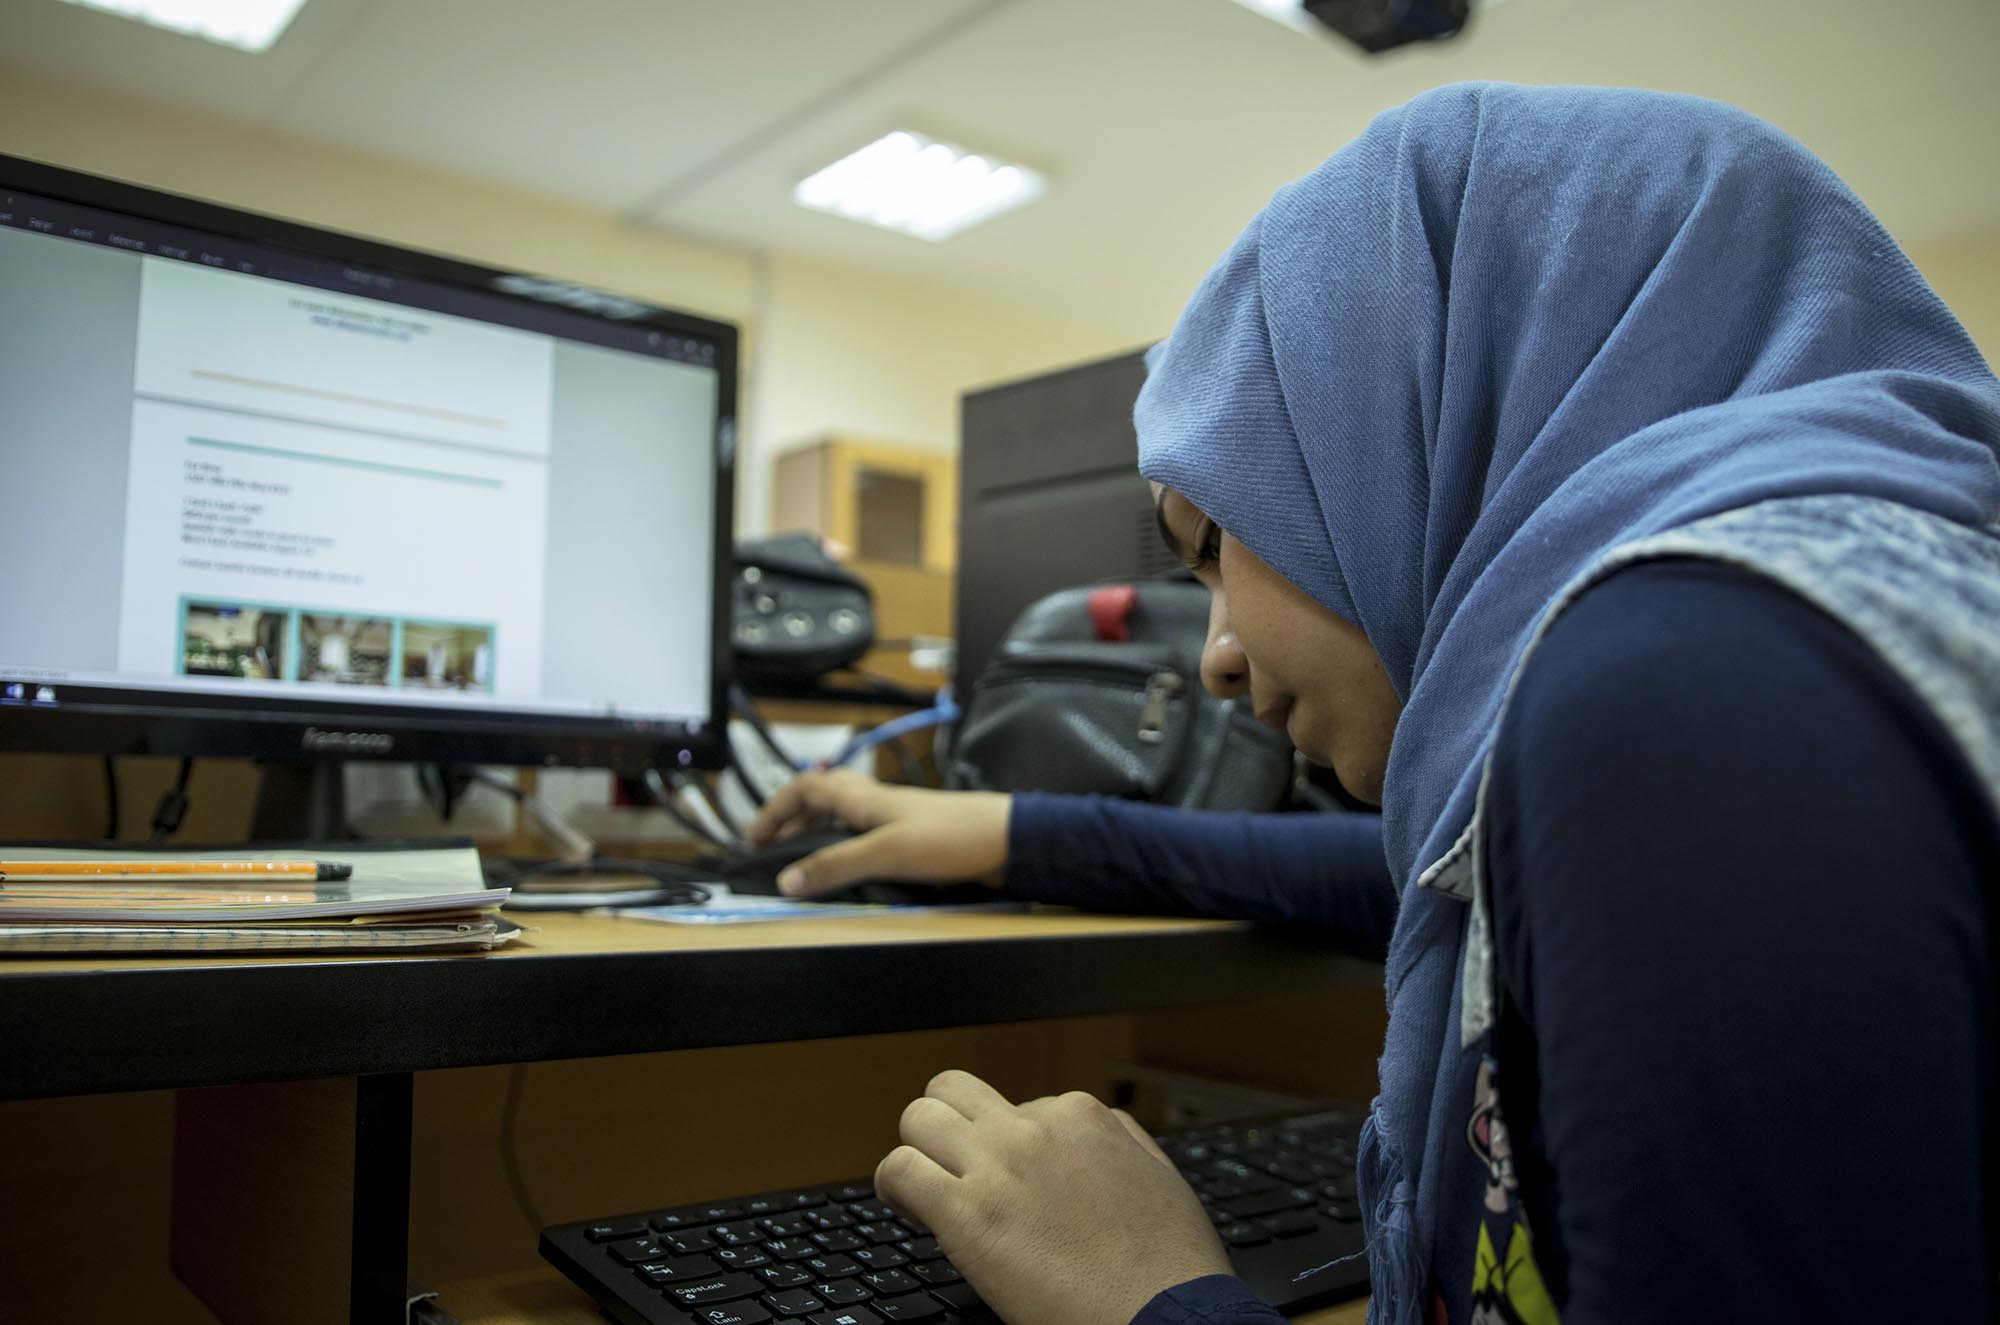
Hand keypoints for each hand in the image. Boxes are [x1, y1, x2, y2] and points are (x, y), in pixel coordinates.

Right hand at [746, 770, 1012, 897]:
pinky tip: (853, 869)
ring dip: (819, 832)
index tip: (755, 838)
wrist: (1007, 840)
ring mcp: (896, 819)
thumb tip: (787, 881)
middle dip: (792, 819)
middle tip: (773, 848)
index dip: (775, 809)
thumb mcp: (886, 853)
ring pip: (844, 816)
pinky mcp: (915, 838)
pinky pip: (867, 835)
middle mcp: (876, 803)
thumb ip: (836, 866)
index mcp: (863, 799)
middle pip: (822, 798)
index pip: (804, 788)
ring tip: (805, 861)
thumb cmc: (952, 837)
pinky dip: (848, 847)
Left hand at [875, 1070, 1232, 1324]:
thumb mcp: (1159, 1174)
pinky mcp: (967, 1213)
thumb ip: (1119, 1139)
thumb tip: (1092, 1125)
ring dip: (916, 1148)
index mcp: (1082, 1116)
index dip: (1006, 1144)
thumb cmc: (1169, 1264)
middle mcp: (1034, 1129)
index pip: (1019, 1105)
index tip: (1007, 1178)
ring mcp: (998, 1166)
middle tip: (949, 1164)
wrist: (1163, 1316)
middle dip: (947, 1123)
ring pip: (919, 1117)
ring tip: (922, 1185)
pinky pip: (900, 1171)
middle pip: (955, 1091)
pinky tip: (907, 1206)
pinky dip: (893, 1186)